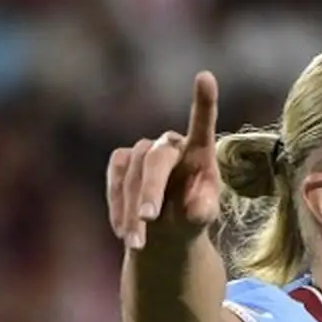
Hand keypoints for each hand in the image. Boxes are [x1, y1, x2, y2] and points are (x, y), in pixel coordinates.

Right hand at [109, 71, 221, 251]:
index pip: (202, 124)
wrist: (166, 229)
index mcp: (199, 151)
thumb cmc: (191, 217)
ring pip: (132, 176)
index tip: (205, 77)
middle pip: (156, 161)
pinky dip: (118, 208)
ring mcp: (142, 150)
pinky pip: (116, 182)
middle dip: (150, 191)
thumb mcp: (203, 218)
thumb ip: (203, 210)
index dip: (203, 102)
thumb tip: (193, 205)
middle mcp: (170, 144)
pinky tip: (124, 232)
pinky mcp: (121, 162)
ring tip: (137, 244)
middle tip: (148, 220)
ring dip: (132, 211)